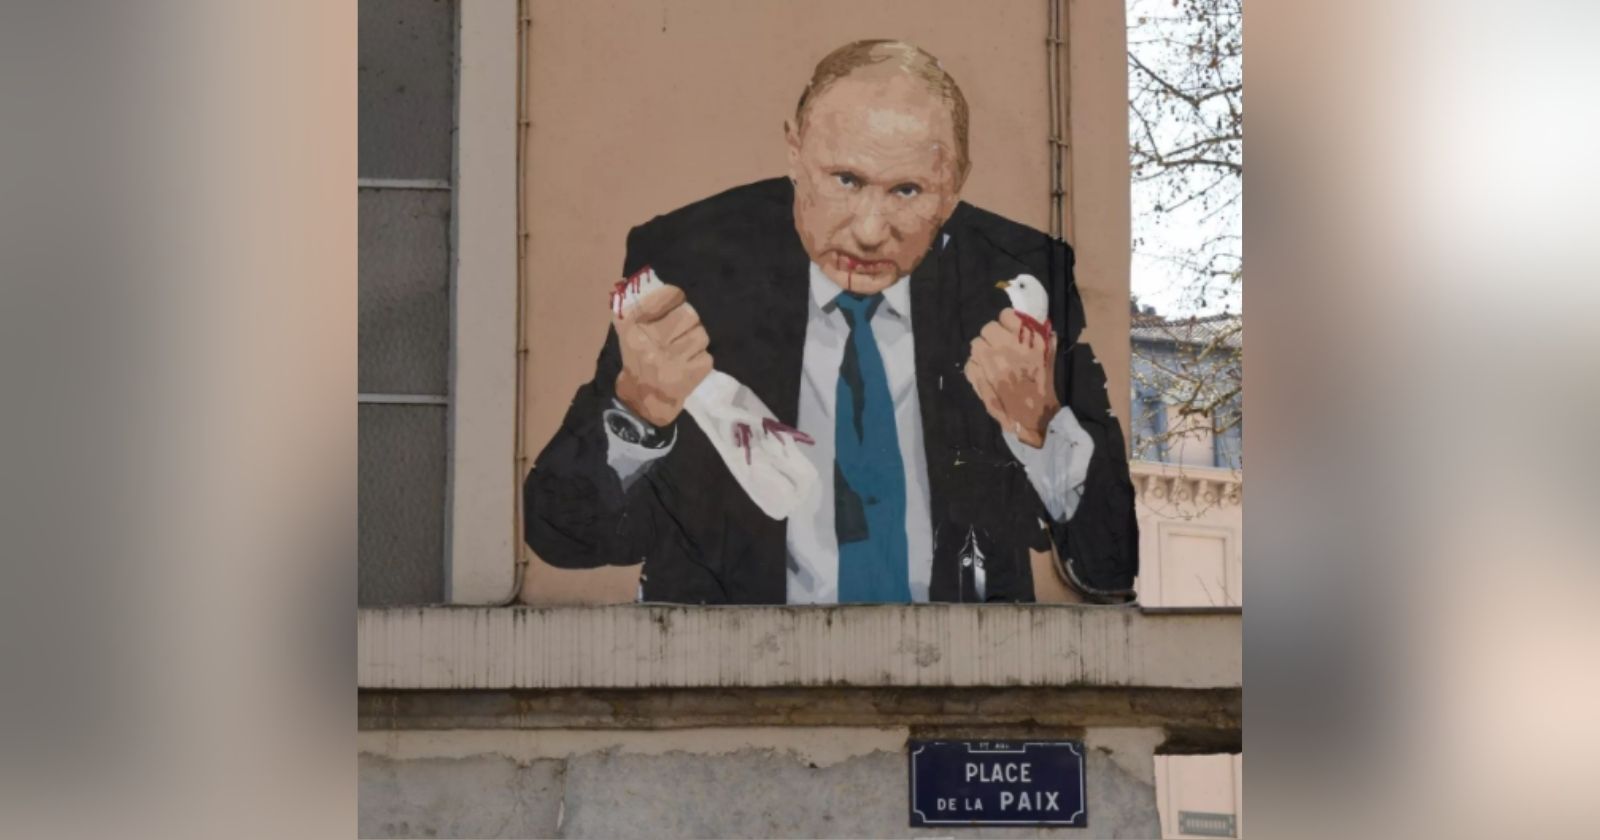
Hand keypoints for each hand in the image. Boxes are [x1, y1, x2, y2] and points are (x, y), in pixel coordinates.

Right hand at [613, 284, 712, 426]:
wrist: (641, 401)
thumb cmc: (636, 361)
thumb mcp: (626, 333)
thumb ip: (629, 306)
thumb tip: (626, 281)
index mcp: (634, 328)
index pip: (668, 297)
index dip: (675, 296)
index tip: (676, 297)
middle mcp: (652, 343)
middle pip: (690, 316)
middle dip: (689, 321)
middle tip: (683, 329)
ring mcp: (672, 362)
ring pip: (701, 336)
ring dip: (696, 342)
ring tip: (686, 349)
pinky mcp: (689, 377)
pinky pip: (707, 358)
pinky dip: (701, 361)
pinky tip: (689, 365)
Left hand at [963, 308, 1060, 447]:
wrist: (1030, 420)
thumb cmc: (1044, 391)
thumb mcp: (1051, 362)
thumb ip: (1045, 341)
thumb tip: (1038, 326)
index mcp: (1025, 342)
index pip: (1006, 315)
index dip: (1008, 322)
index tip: (1012, 330)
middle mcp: (1004, 349)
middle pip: (988, 328)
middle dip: (994, 336)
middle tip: (1000, 346)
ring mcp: (988, 363)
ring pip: (976, 344)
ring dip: (983, 350)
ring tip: (992, 361)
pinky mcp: (976, 378)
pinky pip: (969, 363)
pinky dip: (975, 366)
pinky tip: (985, 373)